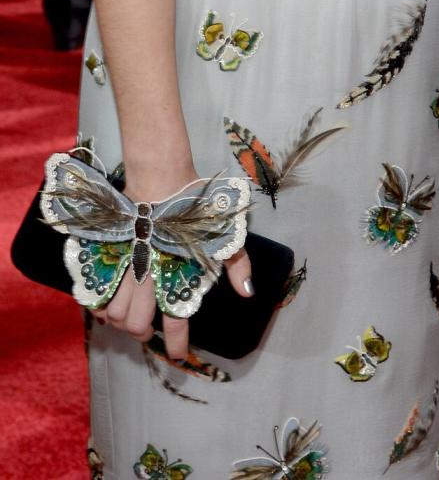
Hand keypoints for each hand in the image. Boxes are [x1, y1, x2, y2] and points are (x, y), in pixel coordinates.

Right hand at [102, 162, 252, 359]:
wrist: (162, 178)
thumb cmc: (195, 207)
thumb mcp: (224, 234)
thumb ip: (237, 264)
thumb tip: (248, 293)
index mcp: (176, 275)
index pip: (177, 323)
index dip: (177, 345)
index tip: (179, 355)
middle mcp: (148, 278)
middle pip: (136, 325)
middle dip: (143, 334)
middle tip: (150, 331)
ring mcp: (125, 268)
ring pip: (114, 314)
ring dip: (121, 322)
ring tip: (131, 318)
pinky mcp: (107, 257)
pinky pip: (94, 293)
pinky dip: (99, 305)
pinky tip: (109, 305)